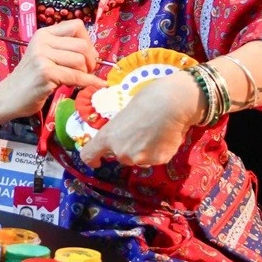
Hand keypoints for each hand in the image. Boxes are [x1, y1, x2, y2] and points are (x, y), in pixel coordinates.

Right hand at [0, 20, 107, 118]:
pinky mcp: (45, 73)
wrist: (8, 97)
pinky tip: (96, 86)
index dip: (88, 41)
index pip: (76, 26)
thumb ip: (63, 50)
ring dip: (86, 73)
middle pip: (82, 45)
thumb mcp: (44, 56)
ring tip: (78, 80)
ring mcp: (42, 56)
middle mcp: (42, 41)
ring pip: (81, 60)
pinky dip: (89, 82)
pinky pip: (76, 76)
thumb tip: (94, 54)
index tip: (88, 56)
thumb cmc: (30, 79)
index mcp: (43, 34)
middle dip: (91, 60)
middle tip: (87, 72)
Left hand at [79, 71, 203, 167]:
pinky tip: (166, 135)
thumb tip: (124, 134)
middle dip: (129, 148)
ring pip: (139, 158)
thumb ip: (120, 129)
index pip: (89, 155)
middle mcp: (120, 152)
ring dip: (145, 150)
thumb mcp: (124, 114)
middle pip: (121, 156)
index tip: (98, 161)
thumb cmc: (147, 99)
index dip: (92, 159)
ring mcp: (139, 159)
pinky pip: (156, 158)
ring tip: (156, 131)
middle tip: (141, 131)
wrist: (173, 103)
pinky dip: (160, 150)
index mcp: (108, 136)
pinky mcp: (158, 161)